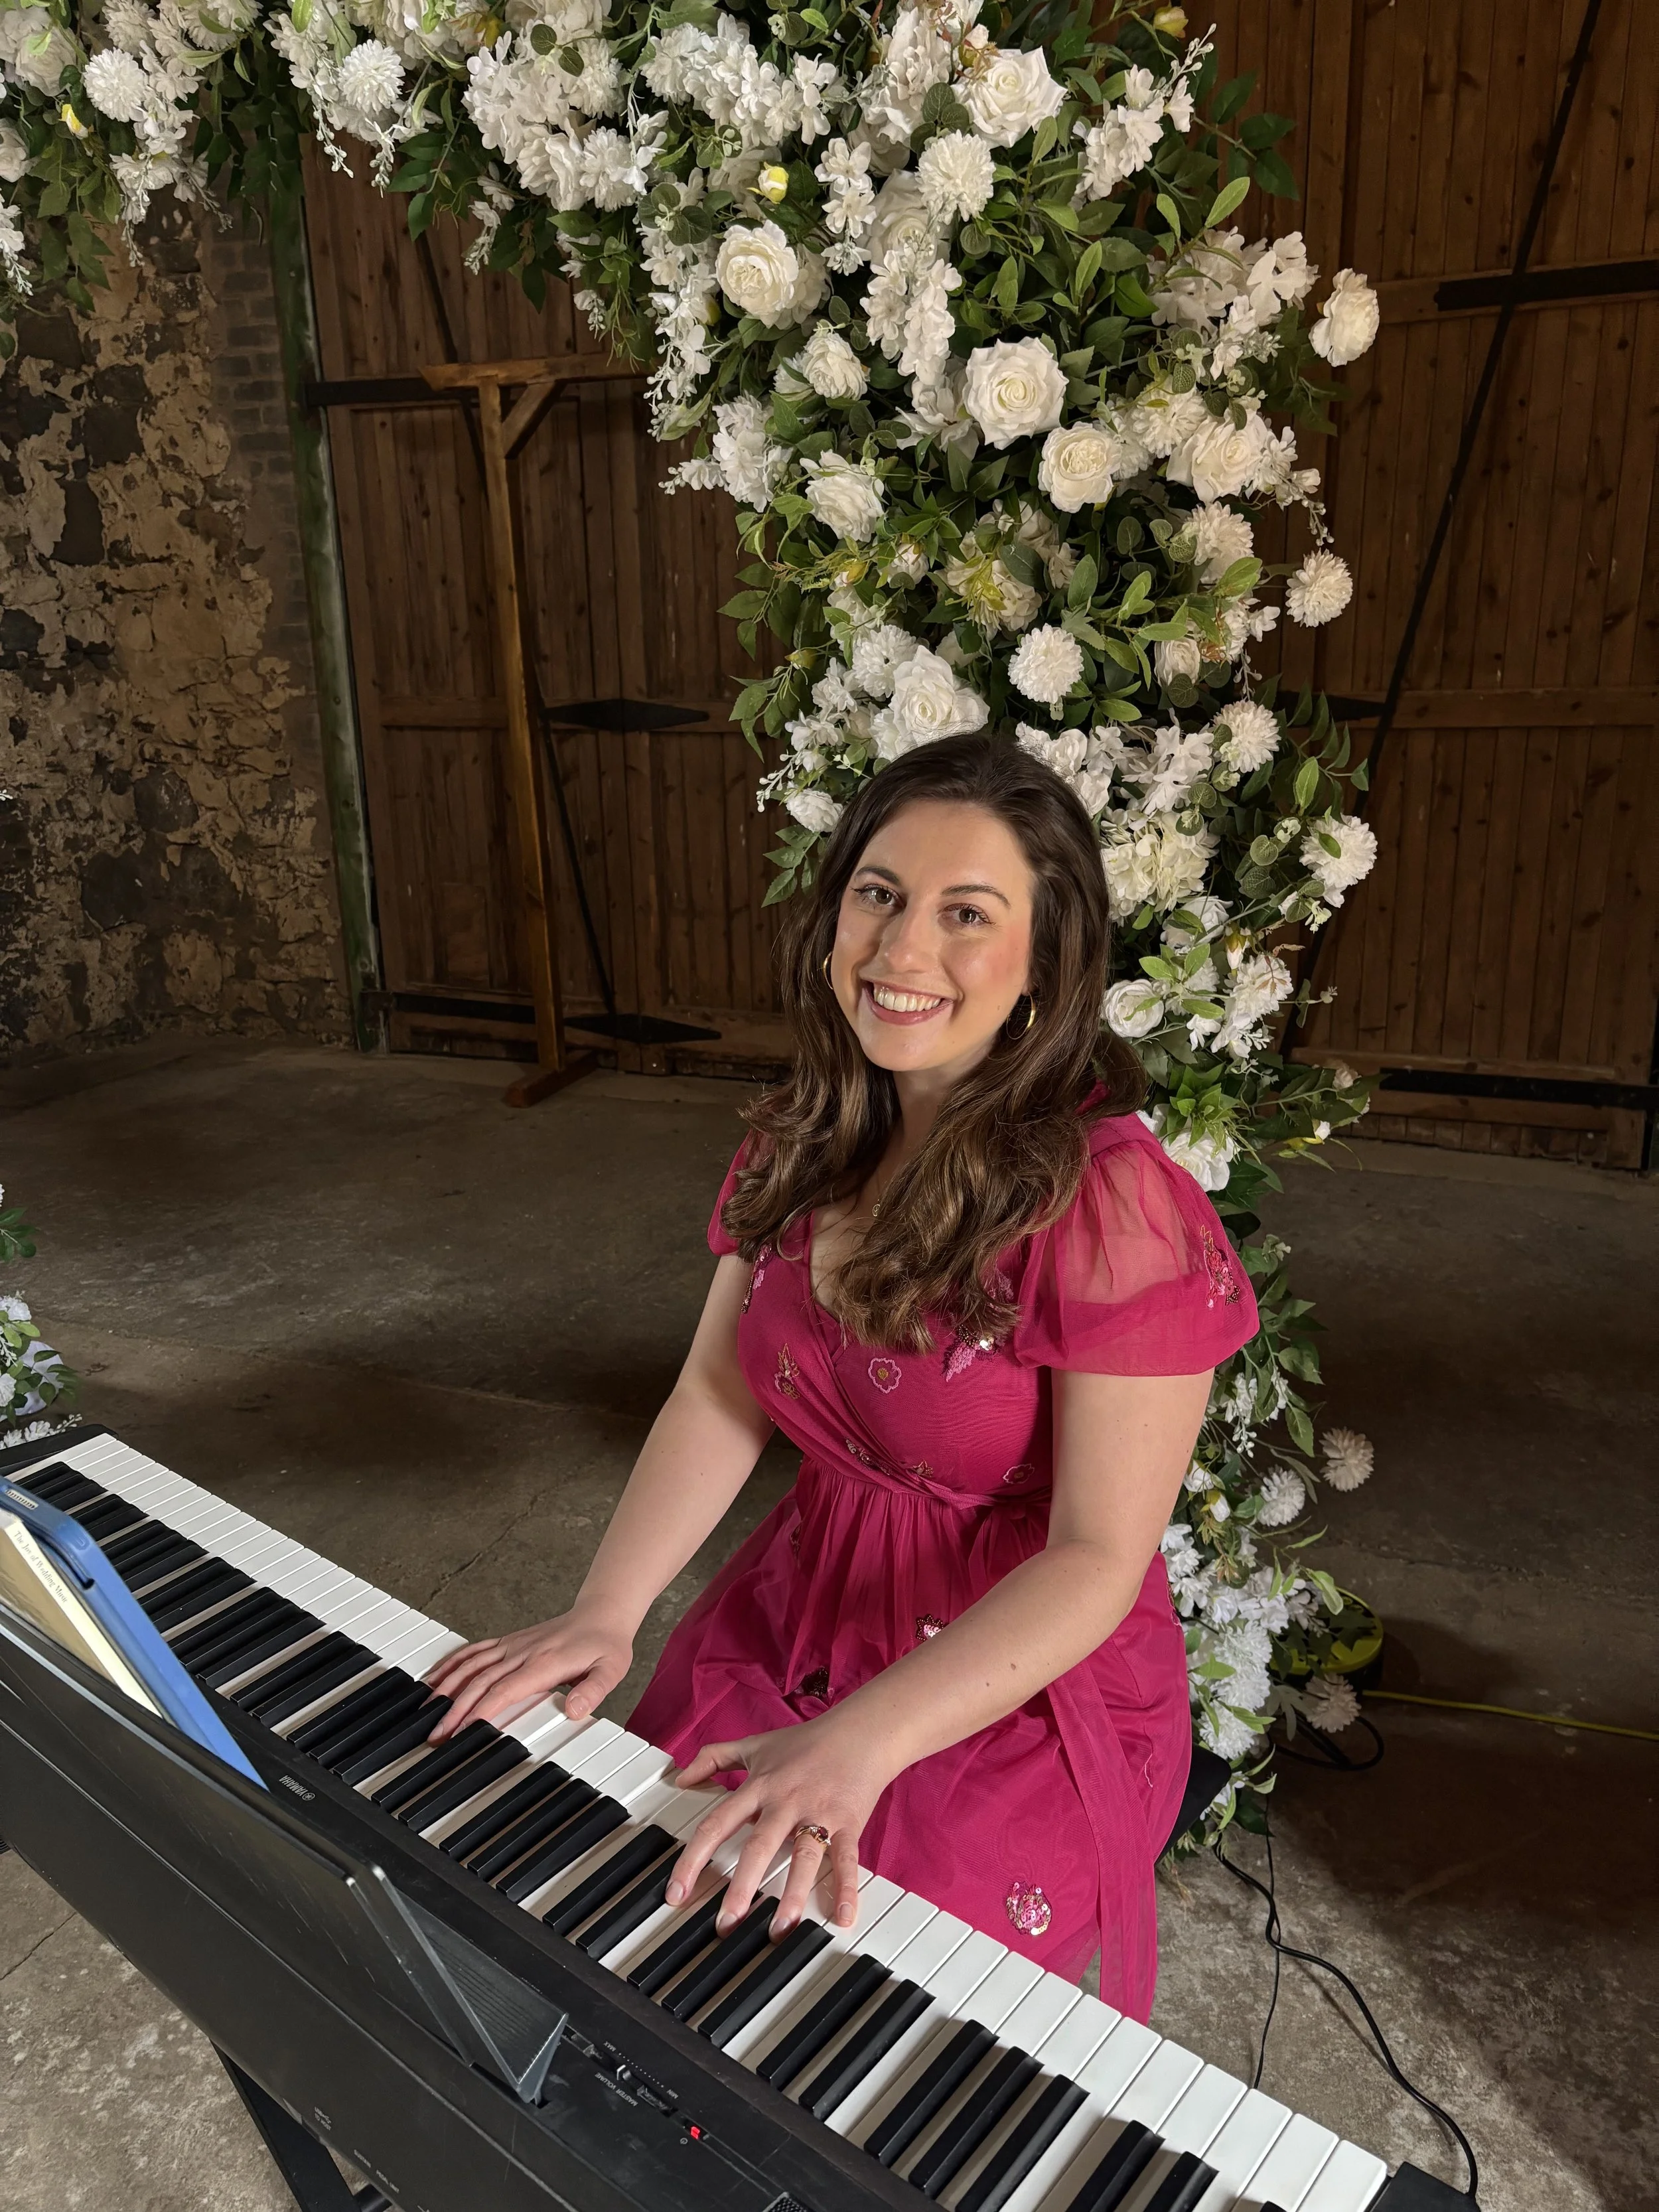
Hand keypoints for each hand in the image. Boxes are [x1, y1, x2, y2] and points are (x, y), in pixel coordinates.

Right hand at [423, 1606, 633, 1740]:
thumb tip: (573, 1710)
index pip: (504, 1690)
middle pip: (481, 1681)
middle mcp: (523, 1652)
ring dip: (446, 1687)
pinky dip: (452, 1663)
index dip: (480, 1710)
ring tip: (426, 1710)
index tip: (461, 1729)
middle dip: (454, 1708)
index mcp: (544, 1663)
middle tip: (437, 1733)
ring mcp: (513, 1645)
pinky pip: (475, 1651)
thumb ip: (593, 1691)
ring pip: (471, 1665)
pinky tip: (436, 1677)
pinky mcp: (509, 1641)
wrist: (602, 1615)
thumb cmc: (605, 1645)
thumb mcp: (611, 1670)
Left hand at [667, 1713, 899, 1938]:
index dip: (693, 1859)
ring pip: (803, 1856)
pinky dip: (847, 1888)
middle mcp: (785, 1802)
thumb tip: (680, 1777)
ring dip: (792, 1894)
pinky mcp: (849, 1823)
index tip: (676, 1894)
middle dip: (741, 1886)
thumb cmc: (805, 1742)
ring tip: (780, 1929)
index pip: (717, 1824)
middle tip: (727, 1924)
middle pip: (759, 1846)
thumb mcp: (754, 1745)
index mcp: (759, 1786)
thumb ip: (714, 1758)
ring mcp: (818, 1813)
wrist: (859, 1732)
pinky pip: (847, 1859)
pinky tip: (843, 1917)